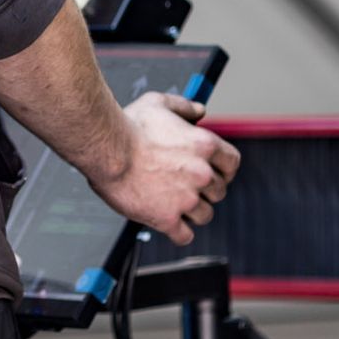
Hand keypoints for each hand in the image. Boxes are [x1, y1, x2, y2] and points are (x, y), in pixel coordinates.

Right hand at [89, 93, 240, 244]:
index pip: (232, 163)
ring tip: (174, 203)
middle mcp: (201, 174)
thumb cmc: (128, 126)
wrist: (105, 148)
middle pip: (220, 192)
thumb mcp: (158, 103)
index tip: (214, 170)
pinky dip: (179, 231)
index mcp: (204, 146)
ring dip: (192, 211)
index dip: (223, 168)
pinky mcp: (166, 218)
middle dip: (205, 190)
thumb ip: (184, 106)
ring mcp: (186, 199)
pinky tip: (169, 222)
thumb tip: (199, 111)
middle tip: (186, 185)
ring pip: (205, 215)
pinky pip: (185, 236)